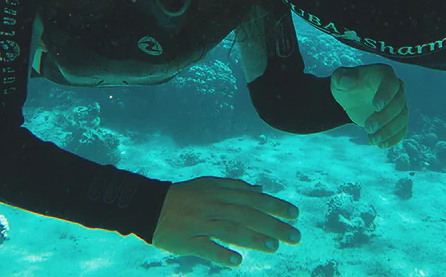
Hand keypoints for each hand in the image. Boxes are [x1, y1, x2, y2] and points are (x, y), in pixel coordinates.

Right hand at [152, 177, 300, 266]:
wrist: (150, 205)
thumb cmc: (185, 196)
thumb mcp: (210, 185)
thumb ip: (236, 188)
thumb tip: (261, 190)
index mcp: (219, 192)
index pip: (252, 198)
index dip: (275, 205)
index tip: (295, 214)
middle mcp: (212, 206)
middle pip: (246, 214)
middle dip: (272, 224)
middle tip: (294, 236)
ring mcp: (199, 223)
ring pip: (229, 230)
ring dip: (253, 238)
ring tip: (273, 247)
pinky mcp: (186, 240)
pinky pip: (205, 247)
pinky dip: (221, 254)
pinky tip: (237, 261)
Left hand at [331, 64, 407, 148]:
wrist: (352, 98)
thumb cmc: (346, 84)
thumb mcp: (339, 79)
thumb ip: (341, 77)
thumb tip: (348, 81)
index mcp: (384, 74)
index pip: (391, 83)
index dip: (386, 95)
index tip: (376, 107)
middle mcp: (397, 87)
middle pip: (399, 103)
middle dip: (385, 117)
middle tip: (367, 128)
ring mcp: (400, 104)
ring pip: (402, 117)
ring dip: (389, 131)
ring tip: (372, 140)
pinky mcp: (399, 118)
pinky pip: (402, 129)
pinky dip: (394, 138)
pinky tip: (381, 145)